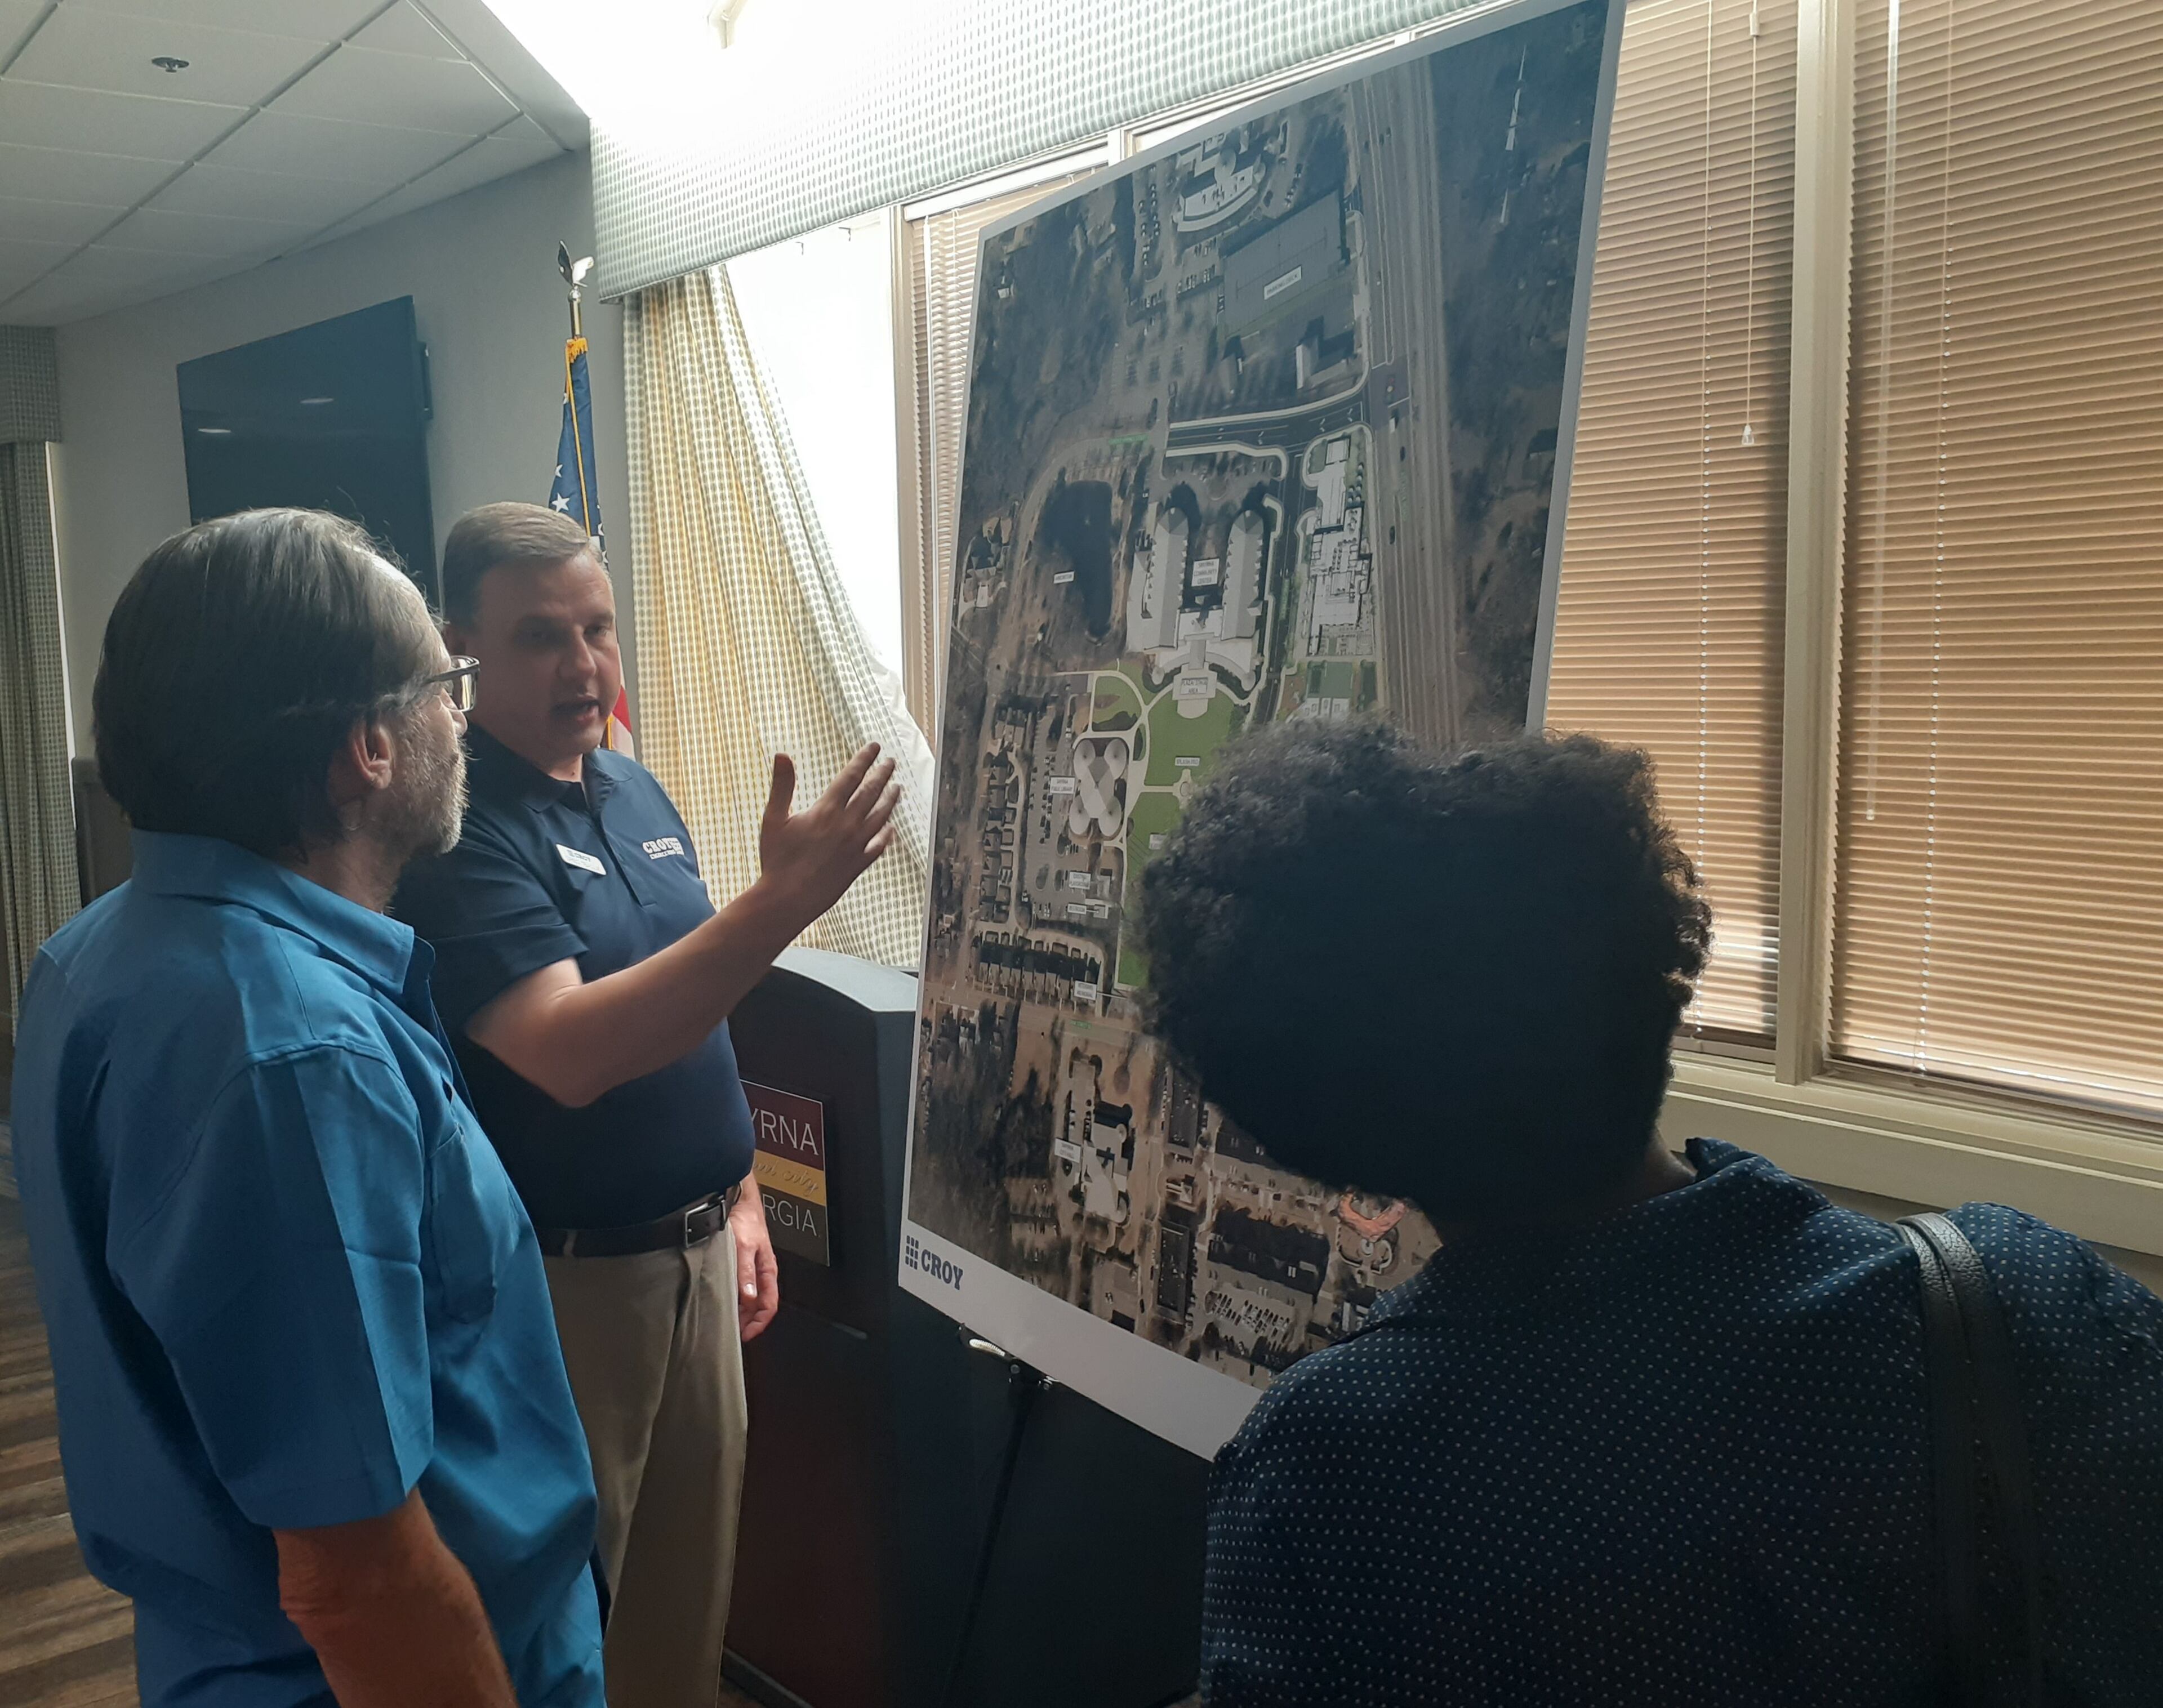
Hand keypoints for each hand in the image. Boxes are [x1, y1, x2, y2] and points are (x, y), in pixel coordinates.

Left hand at [730, 1183, 779, 1342]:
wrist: (739, 1200)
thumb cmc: (746, 1220)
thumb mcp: (744, 1248)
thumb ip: (745, 1273)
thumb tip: (748, 1297)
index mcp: (767, 1271)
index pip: (769, 1305)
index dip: (759, 1323)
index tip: (746, 1335)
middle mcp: (760, 1272)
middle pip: (757, 1305)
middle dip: (747, 1320)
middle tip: (731, 1332)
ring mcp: (750, 1268)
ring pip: (747, 1297)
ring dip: (738, 1309)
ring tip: (723, 1319)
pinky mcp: (739, 1263)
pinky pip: (738, 1286)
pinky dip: (731, 1297)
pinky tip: (719, 1298)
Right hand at [756, 744, 901, 931]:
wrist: (787, 900)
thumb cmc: (776, 859)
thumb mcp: (773, 819)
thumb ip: (782, 785)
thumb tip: (782, 754)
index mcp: (826, 811)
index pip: (851, 777)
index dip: (863, 759)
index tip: (874, 746)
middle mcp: (846, 826)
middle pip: (871, 793)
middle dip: (882, 774)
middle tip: (890, 762)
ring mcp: (856, 846)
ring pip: (880, 817)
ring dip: (890, 800)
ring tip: (897, 788)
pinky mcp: (858, 866)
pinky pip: (879, 846)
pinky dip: (887, 834)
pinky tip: (891, 828)